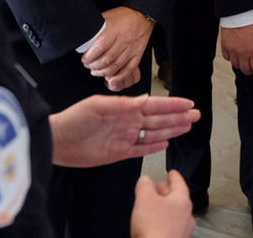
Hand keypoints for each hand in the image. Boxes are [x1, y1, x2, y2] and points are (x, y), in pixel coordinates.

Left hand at [50, 95, 200, 167]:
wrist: (57, 141)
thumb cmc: (74, 119)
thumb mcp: (97, 106)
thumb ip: (122, 104)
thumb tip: (145, 100)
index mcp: (124, 108)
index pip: (154, 105)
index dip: (172, 105)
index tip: (188, 103)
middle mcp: (128, 122)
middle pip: (159, 119)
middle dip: (178, 117)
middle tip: (196, 115)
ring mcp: (125, 137)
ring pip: (154, 133)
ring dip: (171, 130)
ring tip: (187, 127)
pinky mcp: (118, 153)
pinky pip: (141, 149)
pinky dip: (154, 146)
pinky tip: (166, 143)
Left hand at [81, 6, 154, 90]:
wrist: (143, 16)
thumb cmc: (124, 16)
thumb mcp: (107, 17)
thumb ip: (97, 28)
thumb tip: (84, 35)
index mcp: (113, 32)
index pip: (99, 49)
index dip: (89, 57)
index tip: (84, 58)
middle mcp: (123, 41)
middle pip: (106, 60)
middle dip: (94, 66)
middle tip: (89, 65)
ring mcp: (131, 50)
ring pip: (115, 67)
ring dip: (103, 72)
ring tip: (96, 71)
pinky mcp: (137, 55)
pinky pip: (128, 70)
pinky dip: (119, 76)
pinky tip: (111, 78)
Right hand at [131, 171, 195, 237]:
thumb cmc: (155, 230)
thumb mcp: (144, 199)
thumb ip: (145, 185)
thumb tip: (145, 180)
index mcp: (182, 201)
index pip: (179, 183)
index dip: (174, 176)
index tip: (172, 173)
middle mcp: (186, 216)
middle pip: (177, 199)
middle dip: (167, 193)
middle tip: (159, 189)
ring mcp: (183, 231)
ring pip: (175, 215)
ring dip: (164, 210)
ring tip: (153, 209)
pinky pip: (171, 228)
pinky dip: (163, 224)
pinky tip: (153, 227)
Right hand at [221, 21, 252, 78]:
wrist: (238, 15)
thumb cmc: (251, 23)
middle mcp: (242, 53)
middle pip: (245, 69)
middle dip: (249, 72)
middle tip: (251, 71)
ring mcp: (232, 51)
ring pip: (235, 65)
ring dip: (240, 65)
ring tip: (243, 63)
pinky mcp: (225, 46)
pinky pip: (227, 57)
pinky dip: (230, 58)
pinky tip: (234, 56)